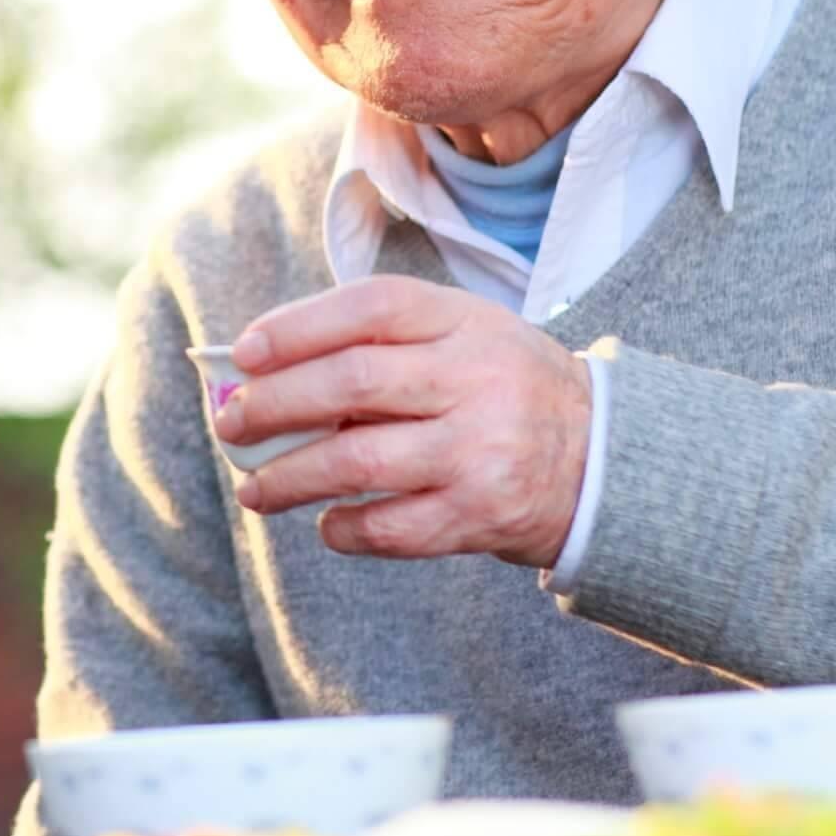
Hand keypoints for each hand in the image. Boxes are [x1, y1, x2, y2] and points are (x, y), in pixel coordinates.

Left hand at [216, 275, 589, 565]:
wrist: (603, 460)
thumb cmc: (503, 389)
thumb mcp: (463, 340)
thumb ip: (380, 347)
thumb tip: (266, 377)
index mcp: (466, 323)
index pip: (370, 308)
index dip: (297, 327)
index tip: (244, 353)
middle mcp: (475, 380)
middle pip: (351, 383)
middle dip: (274, 404)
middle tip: (231, 424)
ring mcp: (480, 450)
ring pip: (357, 461)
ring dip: (289, 477)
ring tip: (253, 488)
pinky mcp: (482, 515)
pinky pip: (389, 527)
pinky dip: (343, 528)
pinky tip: (325, 523)